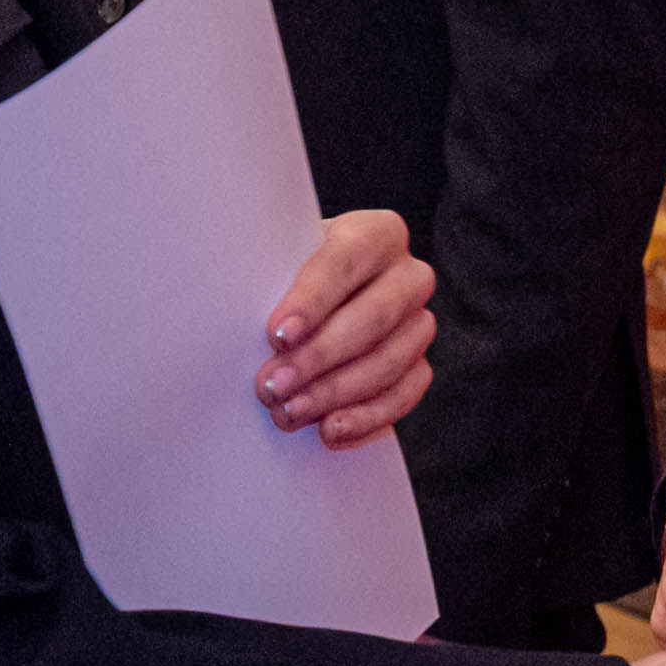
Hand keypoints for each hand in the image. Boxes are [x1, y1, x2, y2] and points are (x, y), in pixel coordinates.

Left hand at [258, 208, 432, 445]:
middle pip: (373, 317)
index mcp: (376, 234)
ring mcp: (419, 323)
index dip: (311, 300)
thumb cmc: (289, 280)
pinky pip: (402, 397)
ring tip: (289, 412)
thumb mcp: (280, 265)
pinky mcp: (419, 367)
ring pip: (388, 362)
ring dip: (334, 393)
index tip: (276, 335)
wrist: (313, 307)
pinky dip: (364, 419)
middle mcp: (408, 275)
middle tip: (272, 385)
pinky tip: (328, 431)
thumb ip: (272, 281)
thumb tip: (245, 323)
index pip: (345, 261)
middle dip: (318, 357)